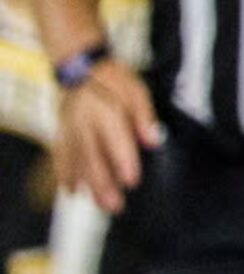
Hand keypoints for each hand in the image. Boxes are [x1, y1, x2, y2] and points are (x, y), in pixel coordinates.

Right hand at [54, 60, 160, 213]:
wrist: (80, 67)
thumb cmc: (113, 80)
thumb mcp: (136, 90)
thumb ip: (143, 116)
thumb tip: (153, 140)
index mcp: (105, 110)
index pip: (115, 140)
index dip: (123, 162)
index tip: (131, 182)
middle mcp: (83, 123)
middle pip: (92, 158)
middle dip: (104, 184)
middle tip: (115, 206)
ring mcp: (68, 130)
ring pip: (76, 162)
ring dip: (88, 185)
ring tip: (100, 205)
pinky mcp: (60, 133)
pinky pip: (60, 157)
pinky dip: (65, 175)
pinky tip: (72, 191)